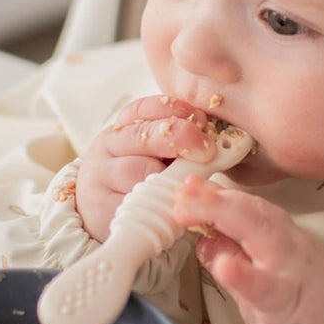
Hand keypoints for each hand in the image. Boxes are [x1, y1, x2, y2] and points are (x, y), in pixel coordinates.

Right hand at [75, 96, 216, 241]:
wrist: (109, 215)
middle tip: (207, 152)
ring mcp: (100, 176)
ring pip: (138, 172)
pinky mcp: (99, 207)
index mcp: (125, 126)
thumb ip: (183, 145)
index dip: (175, 110)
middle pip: (143, 136)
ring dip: (169, 180)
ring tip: (188, 189)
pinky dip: (157, 208)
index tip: (202, 120)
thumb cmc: (143, 180)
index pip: (145, 108)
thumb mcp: (160, 156)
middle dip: (180, 139)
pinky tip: (170, 210)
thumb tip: (224, 145)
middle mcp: (108, 146)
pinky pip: (134, 204)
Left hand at [173, 176, 323, 323]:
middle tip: (184, 192)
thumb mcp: (260, 283)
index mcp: (287, 241)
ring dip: (224, 216)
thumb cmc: (302, 321)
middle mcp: (294, 250)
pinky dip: (246, 276)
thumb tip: (204, 235)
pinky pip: (269, 289)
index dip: (218, 196)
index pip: (251, 208)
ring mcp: (295, 276)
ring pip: (265, 235)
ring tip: (193, 209)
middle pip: (255, 213)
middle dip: (216, 199)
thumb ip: (235, 257)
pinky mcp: (290, 308)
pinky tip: (226, 267)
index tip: (190, 187)